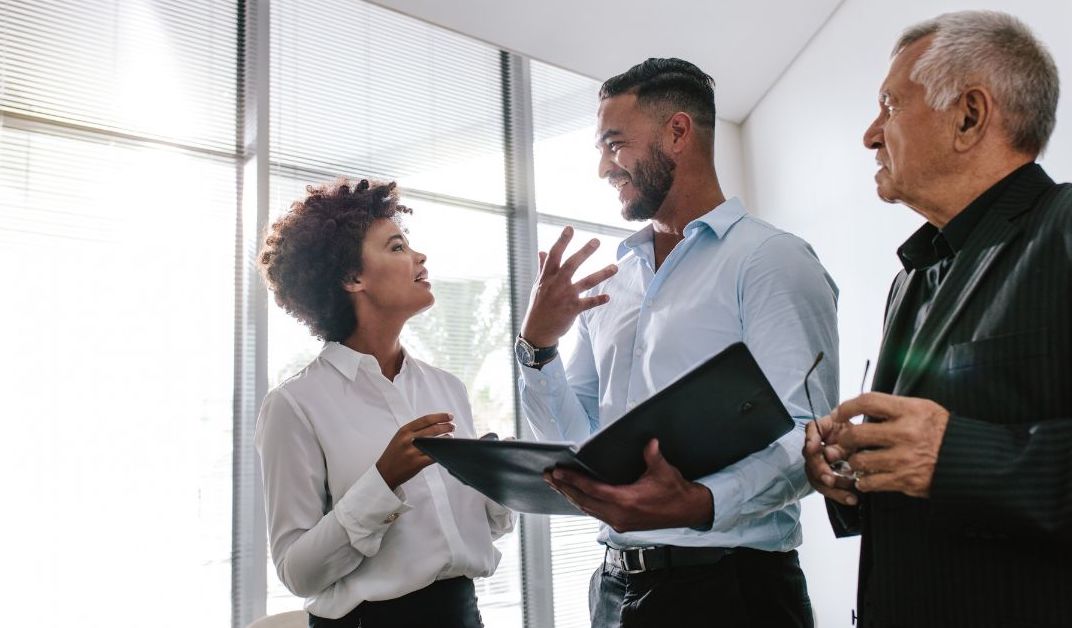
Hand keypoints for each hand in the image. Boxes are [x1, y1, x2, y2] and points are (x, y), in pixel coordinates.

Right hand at [376, 413, 454, 489]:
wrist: (385, 472)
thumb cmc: (395, 453)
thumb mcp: (400, 437)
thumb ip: (414, 431)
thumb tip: (435, 424)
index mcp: (404, 430)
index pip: (426, 419)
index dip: (440, 417)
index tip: (449, 416)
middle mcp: (408, 439)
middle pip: (433, 429)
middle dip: (446, 426)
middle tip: (453, 426)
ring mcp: (412, 452)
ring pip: (435, 442)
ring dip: (446, 438)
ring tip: (451, 435)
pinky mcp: (417, 463)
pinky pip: (434, 456)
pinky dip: (442, 452)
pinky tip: (446, 449)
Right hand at [520, 226, 617, 346]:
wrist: (537, 331)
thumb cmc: (538, 306)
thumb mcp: (538, 286)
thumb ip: (542, 268)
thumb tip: (541, 251)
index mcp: (547, 277)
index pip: (554, 255)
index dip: (562, 241)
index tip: (570, 228)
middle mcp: (556, 284)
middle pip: (571, 264)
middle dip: (584, 252)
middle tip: (596, 241)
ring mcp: (565, 297)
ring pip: (586, 282)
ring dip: (602, 274)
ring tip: (615, 267)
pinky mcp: (572, 310)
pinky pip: (588, 303)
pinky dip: (598, 300)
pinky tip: (608, 297)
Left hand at [544, 439, 711, 531]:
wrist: (688, 511)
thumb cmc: (676, 491)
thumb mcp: (664, 470)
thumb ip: (653, 456)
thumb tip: (649, 442)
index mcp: (627, 501)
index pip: (592, 490)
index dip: (572, 480)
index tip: (557, 472)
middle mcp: (619, 515)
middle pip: (583, 501)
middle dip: (563, 488)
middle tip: (548, 476)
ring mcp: (619, 522)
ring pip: (587, 509)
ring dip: (570, 496)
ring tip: (555, 484)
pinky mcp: (621, 525)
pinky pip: (595, 513)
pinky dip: (582, 503)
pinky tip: (574, 495)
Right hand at [803, 415, 858, 505]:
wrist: (868, 448)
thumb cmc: (861, 437)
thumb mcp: (857, 436)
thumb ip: (842, 444)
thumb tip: (829, 455)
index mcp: (825, 428)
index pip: (811, 429)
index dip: (811, 439)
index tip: (813, 447)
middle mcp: (817, 445)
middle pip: (810, 457)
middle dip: (820, 470)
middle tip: (830, 480)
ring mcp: (819, 463)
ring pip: (816, 477)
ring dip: (831, 488)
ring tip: (849, 494)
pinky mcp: (824, 478)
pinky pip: (827, 488)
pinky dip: (839, 494)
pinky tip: (851, 498)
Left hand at [834, 392, 949, 497]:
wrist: (969, 460)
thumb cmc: (943, 433)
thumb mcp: (924, 409)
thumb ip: (894, 408)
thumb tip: (861, 409)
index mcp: (910, 411)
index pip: (867, 402)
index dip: (847, 407)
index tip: (840, 414)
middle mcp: (906, 433)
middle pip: (857, 434)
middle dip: (843, 439)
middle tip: (842, 442)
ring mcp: (905, 458)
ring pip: (860, 460)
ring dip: (852, 462)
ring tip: (855, 460)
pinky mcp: (906, 480)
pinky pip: (871, 482)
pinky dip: (863, 481)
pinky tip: (865, 477)